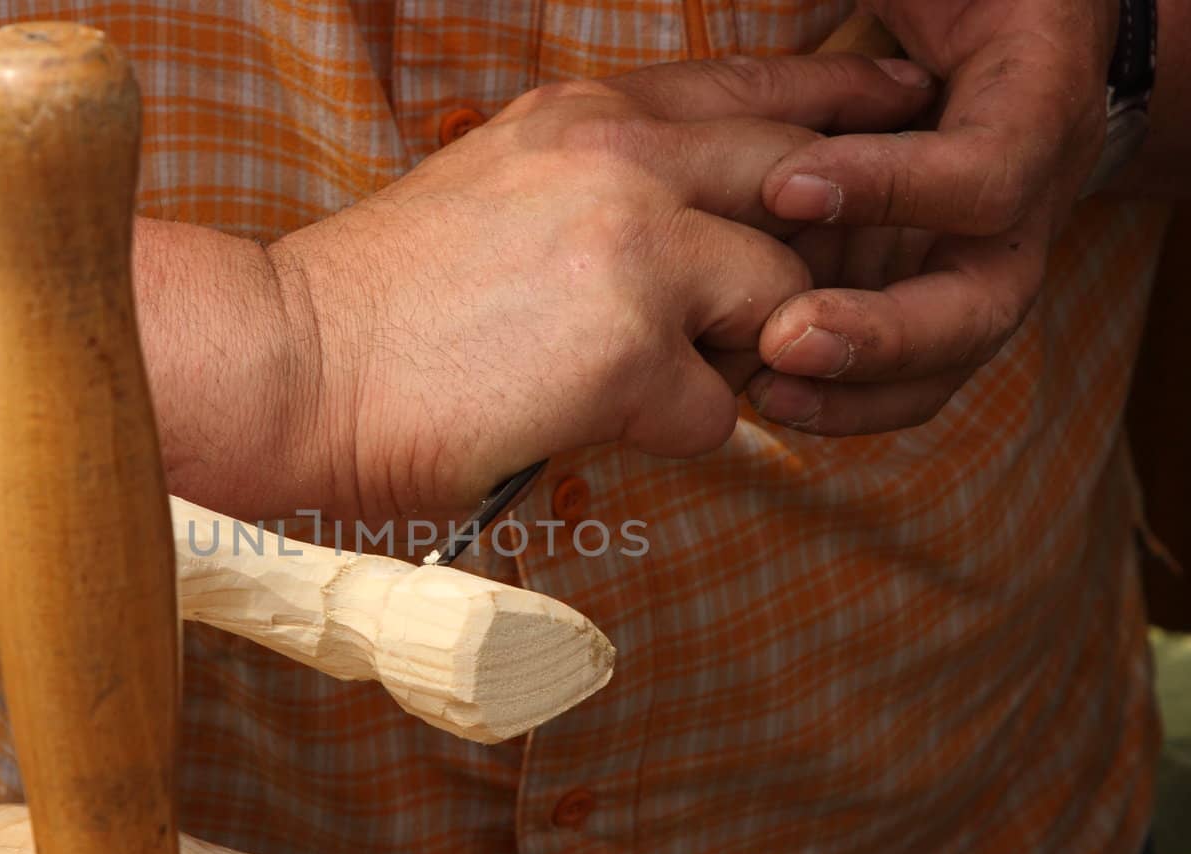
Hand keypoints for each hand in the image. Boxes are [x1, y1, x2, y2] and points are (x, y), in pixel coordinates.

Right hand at [270, 54, 932, 518]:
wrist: (291, 363)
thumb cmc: (380, 300)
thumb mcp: (496, 189)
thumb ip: (597, 189)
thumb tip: (677, 237)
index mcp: (587, 114)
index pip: (751, 88)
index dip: (834, 104)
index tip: (899, 111)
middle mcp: (625, 157)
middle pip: (801, 181)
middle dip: (827, 240)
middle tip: (834, 284)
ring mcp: (637, 245)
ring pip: (780, 298)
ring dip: (732, 352)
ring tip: (637, 376)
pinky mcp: (633, 346)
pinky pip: (718, 406)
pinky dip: (669, 429)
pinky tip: (585, 421)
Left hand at [749, 0, 1114, 434]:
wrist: (982, 25)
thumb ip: (883, 30)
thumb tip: (866, 42)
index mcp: (1038, 104)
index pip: (990, 170)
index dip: (898, 187)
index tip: (785, 184)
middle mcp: (1024, 201)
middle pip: (984, 304)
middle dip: (886, 335)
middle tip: (786, 338)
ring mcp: (978, 262)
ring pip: (946, 358)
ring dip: (858, 387)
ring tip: (769, 390)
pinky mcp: (926, 295)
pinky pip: (904, 373)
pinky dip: (842, 394)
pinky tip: (767, 396)